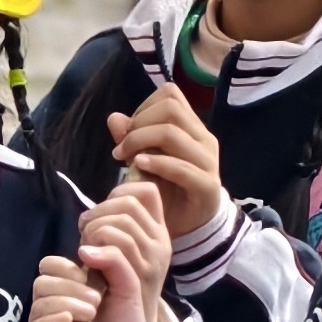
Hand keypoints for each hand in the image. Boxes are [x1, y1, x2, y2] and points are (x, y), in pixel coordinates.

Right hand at [41, 230, 155, 321]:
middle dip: (69, 287)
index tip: (88, 277)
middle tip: (96, 301)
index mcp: (69, 285)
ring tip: (91, 315)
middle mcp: (54, 302)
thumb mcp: (127, 285)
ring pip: (39, 302)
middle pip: (42, 281)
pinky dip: (52, 319)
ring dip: (67, 303)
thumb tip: (83, 249)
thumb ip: (113, 259)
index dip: (66, 267)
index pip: (49, 265)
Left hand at [82, 180, 174, 321]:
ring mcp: (150, 262)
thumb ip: (115, 231)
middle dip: (99, 213)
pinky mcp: (137, 279)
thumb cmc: (114, 296)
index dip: (120, 192)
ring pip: (121, 223)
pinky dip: (96, 250)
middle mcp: (160, 245)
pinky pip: (118, 250)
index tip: (100, 212)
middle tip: (86, 235)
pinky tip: (85, 257)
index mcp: (158, 235)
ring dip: (94, 231)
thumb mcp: (119, 258)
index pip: (147, 192)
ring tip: (85, 250)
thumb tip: (99, 209)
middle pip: (128, 204)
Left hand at [106, 83, 228, 242]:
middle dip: (139, 123)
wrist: (190, 227)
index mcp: (192, 128)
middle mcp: (204, 139)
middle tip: (122, 147)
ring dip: (141, 141)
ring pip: (172, 133)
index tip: (128, 130)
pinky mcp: (207, 185)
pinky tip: (138, 167)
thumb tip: (114, 118)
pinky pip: (181, 167)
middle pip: (170, 108)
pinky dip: (156, 163)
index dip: (144, 107)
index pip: (170, 94)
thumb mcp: (145, 161)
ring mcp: (208, 161)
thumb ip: (131, 139)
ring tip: (125, 159)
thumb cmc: (168, 191)